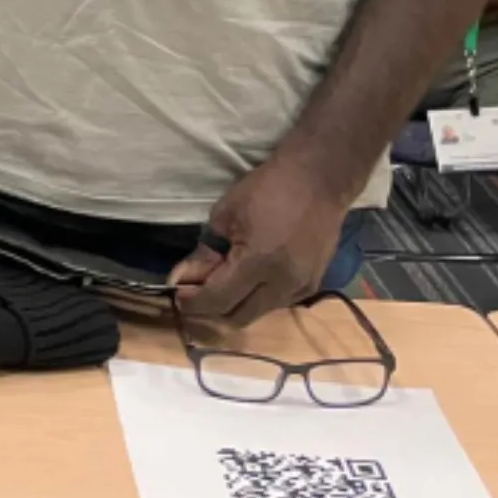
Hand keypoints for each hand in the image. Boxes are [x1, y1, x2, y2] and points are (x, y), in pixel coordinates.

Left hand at [171, 152, 351, 325]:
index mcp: (259, 263)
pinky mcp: (312, 285)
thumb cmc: (267, 188)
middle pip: (239, 317)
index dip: (194, 303)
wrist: (319, 180)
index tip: (178, 297)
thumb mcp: (225, 214)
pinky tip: (247, 279)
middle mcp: (283, 284)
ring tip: (220, 283)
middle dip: (212, 310)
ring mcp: (302, 288)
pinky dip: (257, 298)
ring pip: (258, 313)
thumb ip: (204, 252)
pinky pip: (277, 303)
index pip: (219, 300)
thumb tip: (182, 278)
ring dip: (236, 305)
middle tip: (195, 293)